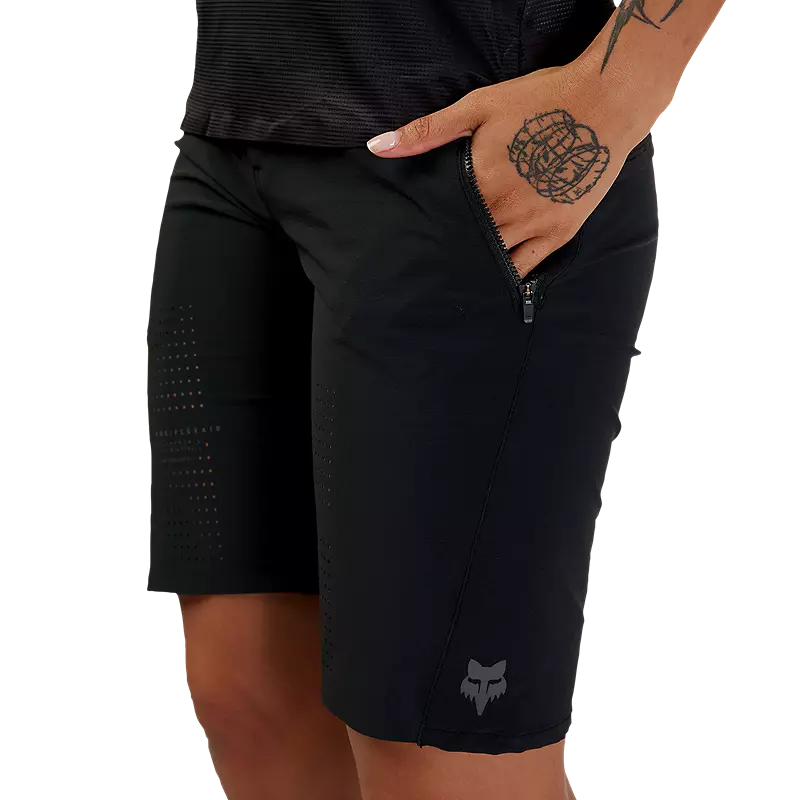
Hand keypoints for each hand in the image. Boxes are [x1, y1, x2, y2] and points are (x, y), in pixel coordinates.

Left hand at [366, 60, 653, 279]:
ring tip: (453, 280)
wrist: (606, 102)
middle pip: (467, 244)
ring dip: (475, 267)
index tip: (411, 245)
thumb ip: (427, 132)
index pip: (444, 220)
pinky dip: (508, 277)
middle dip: (448, 254)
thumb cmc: (541, 100)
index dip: (428, 232)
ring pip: (495, 261)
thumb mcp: (479, 107)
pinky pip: (528, 268)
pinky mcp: (560, 232)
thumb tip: (378, 147)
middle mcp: (508, 211)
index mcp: (483, 182)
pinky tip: (491, 286)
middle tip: (426, 269)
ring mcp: (536, 226)